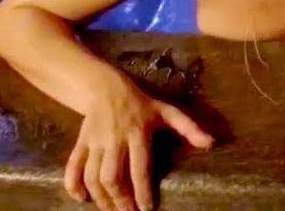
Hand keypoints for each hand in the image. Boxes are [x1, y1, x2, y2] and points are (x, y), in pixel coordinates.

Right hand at [65, 82, 212, 210]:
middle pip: (111, 176)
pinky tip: (82, 198)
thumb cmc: (141, 103)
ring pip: (92, 176)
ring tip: (111, 210)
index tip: (146, 209)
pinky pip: (72, 167)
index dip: (142, 191)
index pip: (139, 167)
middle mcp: (114, 139)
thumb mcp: (167, 112)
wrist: (106, 87)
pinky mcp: (80, 143)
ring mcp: (94, 142)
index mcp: (138, 133)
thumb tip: (211, 143)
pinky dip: (73, 185)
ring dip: (100, 198)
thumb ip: (188, 128)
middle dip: (119, 200)